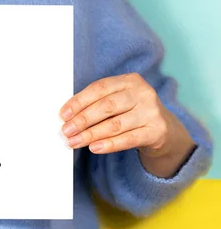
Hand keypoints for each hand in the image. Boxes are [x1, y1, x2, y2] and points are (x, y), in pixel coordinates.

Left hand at [60, 73, 195, 177]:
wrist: (164, 131)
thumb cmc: (132, 114)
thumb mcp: (118, 102)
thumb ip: (96, 104)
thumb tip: (68, 117)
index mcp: (129, 81)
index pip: (100, 88)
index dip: (79, 101)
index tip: (64, 114)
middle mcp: (143, 93)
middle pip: (107, 106)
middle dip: (83, 119)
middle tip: (67, 130)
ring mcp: (151, 112)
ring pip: (115, 124)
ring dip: (91, 134)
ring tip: (75, 142)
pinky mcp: (157, 131)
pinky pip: (128, 139)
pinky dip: (109, 144)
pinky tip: (94, 148)